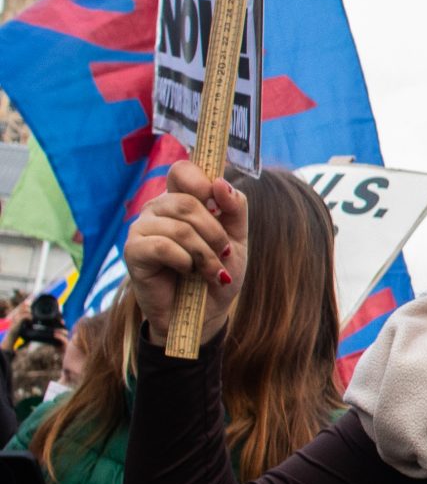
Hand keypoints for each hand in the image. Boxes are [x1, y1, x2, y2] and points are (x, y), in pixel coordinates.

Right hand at [124, 162, 246, 346]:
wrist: (203, 313)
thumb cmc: (216, 272)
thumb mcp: (236, 239)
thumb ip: (235, 209)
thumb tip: (220, 182)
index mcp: (181, 198)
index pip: (183, 170)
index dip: (203, 182)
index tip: (220, 207)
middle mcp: (157, 208)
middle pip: (187, 201)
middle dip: (214, 231)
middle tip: (222, 252)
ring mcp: (141, 228)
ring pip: (178, 227)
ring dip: (204, 253)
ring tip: (210, 271)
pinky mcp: (133, 252)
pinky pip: (163, 246)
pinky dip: (184, 261)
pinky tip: (186, 272)